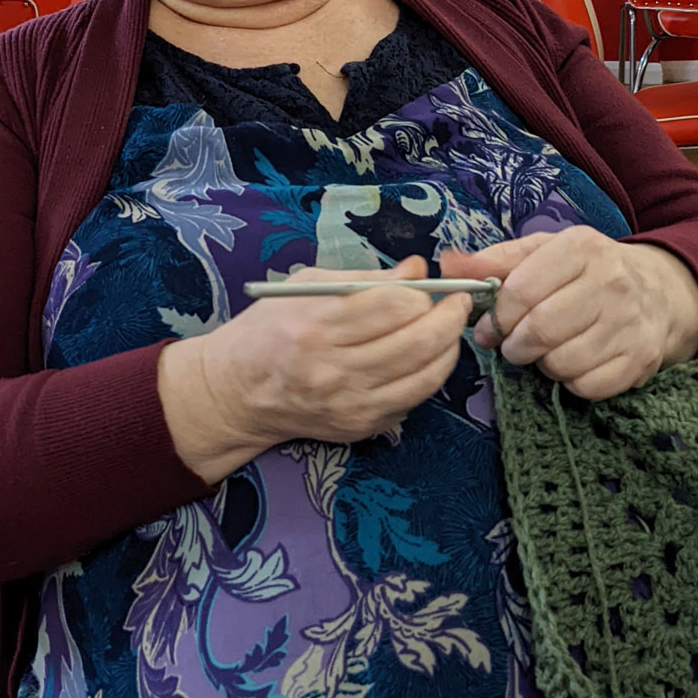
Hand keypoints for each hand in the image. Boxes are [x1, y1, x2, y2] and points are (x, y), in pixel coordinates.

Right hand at [158, 256, 471, 482]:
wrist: (238, 391)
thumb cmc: (270, 328)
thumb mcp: (308, 286)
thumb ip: (366, 278)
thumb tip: (419, 270)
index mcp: (317, 325)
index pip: (393, 306)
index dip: (423, 293)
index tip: (435, 285)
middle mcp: (334, 369)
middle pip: (418, 342)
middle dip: (450, 318)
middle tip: (459, 303)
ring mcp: (349, 404)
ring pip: (425, 376)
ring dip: (448, 349)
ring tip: (449, 330)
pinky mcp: (359, 427)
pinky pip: (412, 401)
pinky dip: (427, 377)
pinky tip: (424, 360)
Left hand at [439, 229, 697, 399]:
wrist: (659, 291)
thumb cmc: (587, 271)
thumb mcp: (544, 252)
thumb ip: (494, 260)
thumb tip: (447, 265)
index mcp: (580, 248)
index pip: (521, 290)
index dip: (497, 315)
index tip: (489, 326)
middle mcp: (610, 283)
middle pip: (540, 331)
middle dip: (514, 345)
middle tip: (513, 344)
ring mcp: (629, 323)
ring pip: (562, 364)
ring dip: (543, 364)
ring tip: (547, 350)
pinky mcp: (641, 359)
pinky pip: (588, 387)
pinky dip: (572, 382)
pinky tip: (575, 363)